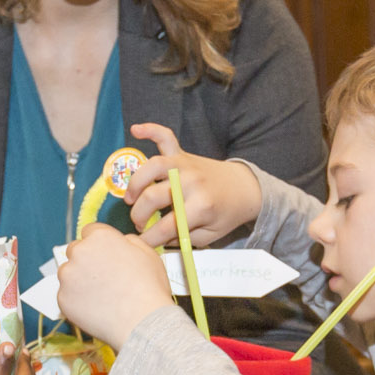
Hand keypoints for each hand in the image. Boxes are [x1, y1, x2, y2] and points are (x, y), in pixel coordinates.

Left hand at [56, 225, 176, 347]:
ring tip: (101, 295)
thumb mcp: (148, 254)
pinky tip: (95, 307)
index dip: (99, 245)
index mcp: (100, 237)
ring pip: (68, 273)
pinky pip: (66, 296)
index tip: (105, 256)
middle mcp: (79, 252)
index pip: (90, 232)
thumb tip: (121, 241)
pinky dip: (76, 300)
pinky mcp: (62, 298)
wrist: (142, 323)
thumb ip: (130, 241)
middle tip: (103, 277)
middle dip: (86, 261)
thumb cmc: (148, 289)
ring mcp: (68, 276)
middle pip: (76, 251)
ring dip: (79, 280)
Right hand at [126, 122, 259, 247]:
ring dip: (136, 184)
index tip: (141, 245)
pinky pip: (165, 137)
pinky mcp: (183, 154)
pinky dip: (150, 130)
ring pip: (152, 168)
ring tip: (130, 198)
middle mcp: (191, 182)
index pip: (165, 226)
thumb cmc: (225, 214)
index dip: (149, 239)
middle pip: (153, 198)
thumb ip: (183, 239)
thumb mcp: (209, 235)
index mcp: (201, 207)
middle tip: (140, 225)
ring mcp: (186, 165)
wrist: (244, 188)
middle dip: (139, 216)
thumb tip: (156, 240)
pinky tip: (136, 130)